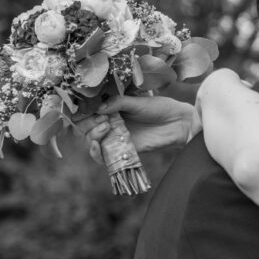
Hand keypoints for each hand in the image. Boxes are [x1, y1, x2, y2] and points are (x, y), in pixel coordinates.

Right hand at [75, 95, 194, 164]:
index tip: (87, 109)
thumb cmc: (159, 108)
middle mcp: (109, 123)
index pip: (86, 112)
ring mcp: (114, 138)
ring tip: (105, 127)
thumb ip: (118, 103)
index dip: (81, 112)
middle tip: (102, 119)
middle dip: (87, 124)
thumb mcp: (137, 102)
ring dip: (92, 136)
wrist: (177, 123)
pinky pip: (103, 157)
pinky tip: (98, 145)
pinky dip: (96, 153)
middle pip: (85, 128)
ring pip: (91, 142)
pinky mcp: (122, 151)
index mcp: (110, 108)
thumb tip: (98, 108)